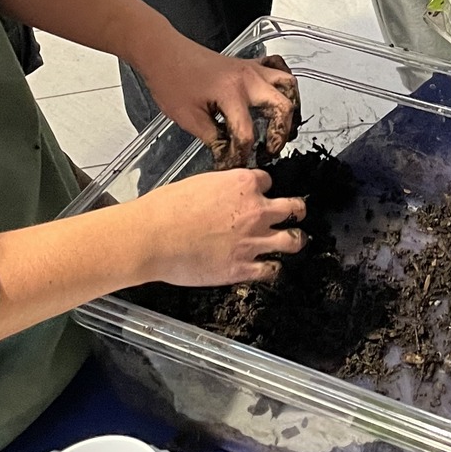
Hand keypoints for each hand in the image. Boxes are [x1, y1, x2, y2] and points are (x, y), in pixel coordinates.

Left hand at [130, 38, 300, 164]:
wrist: (164, 53)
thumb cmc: (171, 81)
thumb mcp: (188, 118)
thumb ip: (213, 139)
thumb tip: (228, 155)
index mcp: (231, 93)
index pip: (247, 134)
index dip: (240, 156)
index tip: (232, 165)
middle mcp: (248, 79)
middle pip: (282, 108)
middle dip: (279, 135)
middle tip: (267, 152)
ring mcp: (252, 68)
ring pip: (288, 85)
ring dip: (289, 108)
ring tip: (281, 127)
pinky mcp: (249, 63)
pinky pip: (278, 67)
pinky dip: (283, 82)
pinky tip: (277, 95)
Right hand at [132, 168, 308, 287]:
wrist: (154, 237)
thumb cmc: (167, 207)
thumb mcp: (200, 183)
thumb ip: (222, 189)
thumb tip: (225, 196)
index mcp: (244, 184)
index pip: (268, 181)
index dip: (263, 189)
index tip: (260, 194)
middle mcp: (256, 211)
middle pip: (293, 207)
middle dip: (297, 210)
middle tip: (296, 213)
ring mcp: (253, 241)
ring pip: (292, 240)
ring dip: (294, 240)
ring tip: (293, 241)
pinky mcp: (243, 268)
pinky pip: (271, 270)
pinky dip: (272, 269)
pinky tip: (269, 267)